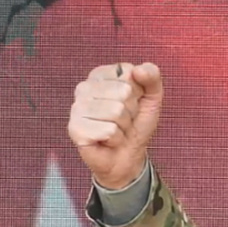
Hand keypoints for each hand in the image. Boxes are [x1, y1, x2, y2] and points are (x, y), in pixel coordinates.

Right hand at [68, 61, 163, 189]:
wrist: (127, 157)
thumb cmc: (135, 125)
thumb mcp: (151, 97)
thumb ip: (152, 76)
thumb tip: (139, 69)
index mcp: (100, 75)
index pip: (128, 72)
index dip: (138, 92)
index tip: (131, 103)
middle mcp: (84, 88)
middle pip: (123, 92)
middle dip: (131, 111)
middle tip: (123, 120)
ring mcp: (76, 108)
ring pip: (116, 111)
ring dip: (123, 126)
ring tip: (116, 130)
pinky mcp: (75, 129)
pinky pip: (109, 130)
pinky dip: (116, 139)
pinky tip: (108, 140)